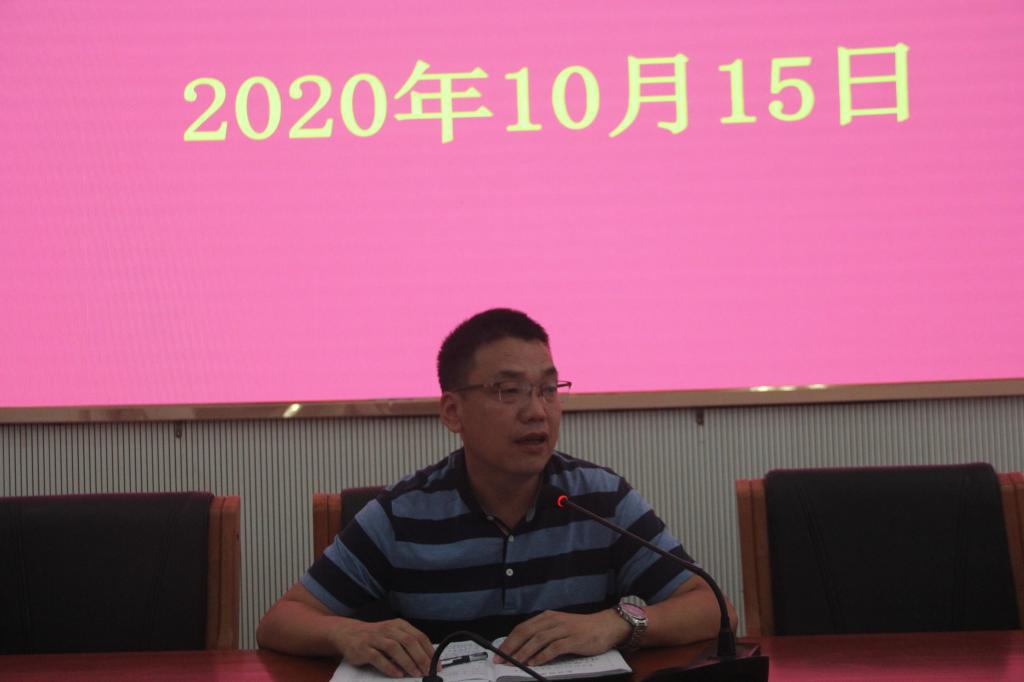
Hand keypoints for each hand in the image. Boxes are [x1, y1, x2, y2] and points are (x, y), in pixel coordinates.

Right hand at [334, 618, 433, 677]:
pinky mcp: (363, 648)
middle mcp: (388, 629)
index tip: (437, 664)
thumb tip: (427, 660)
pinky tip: (397, 674)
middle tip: (428, 671)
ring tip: (415, 673)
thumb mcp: (393, 635)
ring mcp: (375, 638)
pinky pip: (378, 657)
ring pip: (394, 648)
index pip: (418, 636)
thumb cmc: (375, 637)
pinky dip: (389, 666)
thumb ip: (408, 644)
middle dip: (421, 657)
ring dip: (407, 662)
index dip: (429, 651)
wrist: (348, 633)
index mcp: (398, 625)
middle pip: (408, 641)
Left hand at [496, 609, 629, 666]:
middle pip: (527, 632)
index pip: (523, 627)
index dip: (509, 640)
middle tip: (501, 660)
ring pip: (539, 639)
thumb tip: (522, 650)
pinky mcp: (574, 639)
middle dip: (512, 647)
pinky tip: (535, 663)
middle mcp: (554, 621)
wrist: (607, 626)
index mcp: (548, 617)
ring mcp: (564, 629)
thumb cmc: (582, 630)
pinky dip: (543, 656)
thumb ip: (544, 635)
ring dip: (525, 652)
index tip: (499, 653)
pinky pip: (555, 648)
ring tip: (515, 663)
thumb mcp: (560, 627)